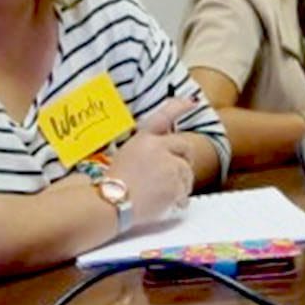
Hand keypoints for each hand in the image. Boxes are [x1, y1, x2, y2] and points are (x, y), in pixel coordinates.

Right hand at [108, 99, 197, 223]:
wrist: (111, 203)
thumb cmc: (113, 184)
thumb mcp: (124, 156)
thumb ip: (147, 150)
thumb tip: (164, 153)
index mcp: (144, 139)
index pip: (164, 117)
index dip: (179, 107)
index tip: (192, 101)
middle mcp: (159, 148)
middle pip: (185, 149)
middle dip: (183, 161)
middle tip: (173, 176)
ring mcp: (169, 166)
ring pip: (187, 173)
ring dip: (179, 184)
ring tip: (160, 194)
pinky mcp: (175, 185)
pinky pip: (185, 193)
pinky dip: (178, 200)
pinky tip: (164, 204)